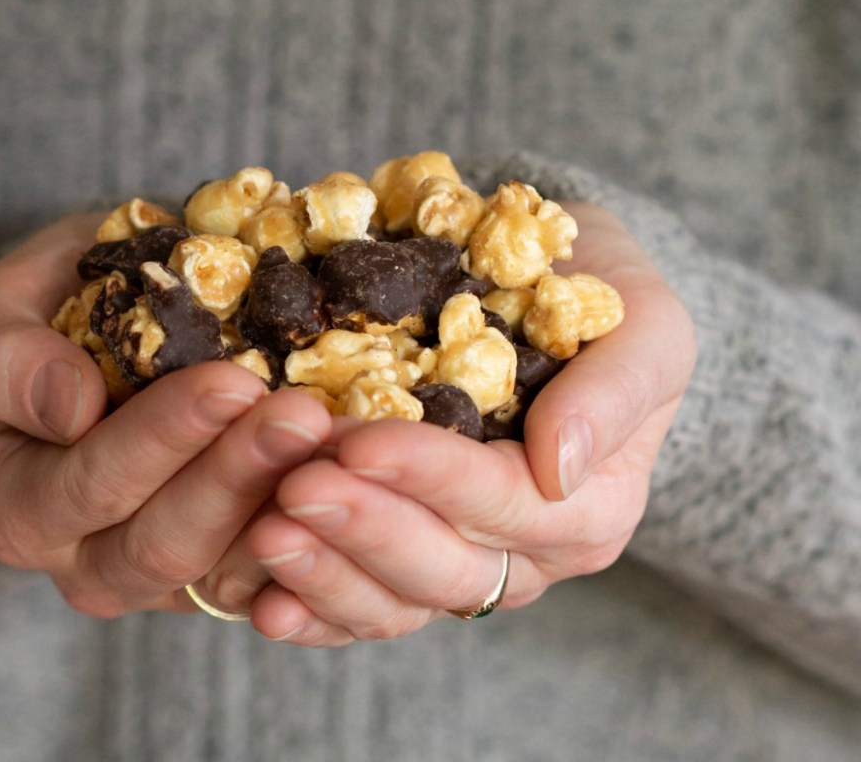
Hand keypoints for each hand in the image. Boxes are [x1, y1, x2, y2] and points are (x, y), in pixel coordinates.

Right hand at [0, 215, 330, 616]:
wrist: (106, 346)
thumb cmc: (56, 319)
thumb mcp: (4, 311)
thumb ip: (7, 357)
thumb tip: (69, 408)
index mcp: (19, 504)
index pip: (91, 484)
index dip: (163, 438)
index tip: (232, 381)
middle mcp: (84, 561)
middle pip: (164, 543)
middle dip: (237, 475)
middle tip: (305, 413)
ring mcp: (159, 580)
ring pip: (226, 571)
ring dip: (284, 506)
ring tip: (336, 441)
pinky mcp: (221, 581)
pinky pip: (270, 582)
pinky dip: (313, 540)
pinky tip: (355, 486)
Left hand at [218, 202, 695, 644]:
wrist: (553, 301)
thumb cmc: (600, 302)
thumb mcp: (644, 325)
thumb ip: (617, 390)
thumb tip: (559, 465)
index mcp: (588, 505)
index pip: (503, 502)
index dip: (431, 477)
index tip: (359, 442)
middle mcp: (528, 555)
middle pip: (445, 568)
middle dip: (366, 529)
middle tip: (293, 489)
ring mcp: (465, 567)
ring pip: (396, 602)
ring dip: (327, 575)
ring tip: (263, 536)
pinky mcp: (407, 563)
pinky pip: (360, 607)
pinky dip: (312, 607)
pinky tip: (262, 598)